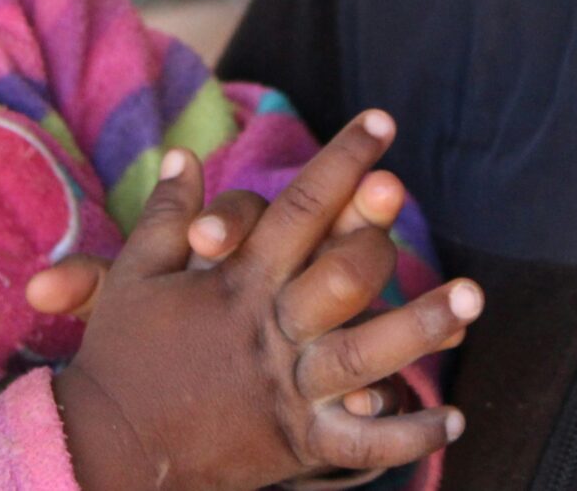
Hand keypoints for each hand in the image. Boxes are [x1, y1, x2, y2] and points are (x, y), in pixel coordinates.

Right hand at [48, 112, 483, 489]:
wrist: (104, 456)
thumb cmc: (121, 360)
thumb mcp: (135, 279)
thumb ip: (165, 216)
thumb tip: (182, 153)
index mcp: (236, 283)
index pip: (298, 207)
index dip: (342, 161)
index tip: (383, 121)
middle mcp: (267, 330)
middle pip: (339, 274)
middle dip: (381, 234)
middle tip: (421, 200)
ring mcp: (284, 388)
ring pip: (363, 353)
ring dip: (420, 325)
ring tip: (473, 300)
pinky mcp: (292, 443)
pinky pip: (359, 442)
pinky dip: (406, 435)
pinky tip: (454, 421)